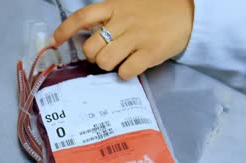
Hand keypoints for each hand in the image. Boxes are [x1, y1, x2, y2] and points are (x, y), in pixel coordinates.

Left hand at [51, 0, 193, 79]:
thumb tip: (85, 35)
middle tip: (103, 54)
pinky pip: (125, 72)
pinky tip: (132, 66)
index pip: (82, 17)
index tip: (54, 42)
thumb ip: (108, 16)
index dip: (64, 30)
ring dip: (107, 65)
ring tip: (118, 60)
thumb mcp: (128, 3)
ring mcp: (136, 37)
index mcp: (114, 6)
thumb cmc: (155, 9)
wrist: (190, 11)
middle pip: (90, 47)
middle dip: (91, 55)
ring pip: (104, 61)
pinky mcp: (150, 53)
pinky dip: (125, 73)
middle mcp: (122, 21)